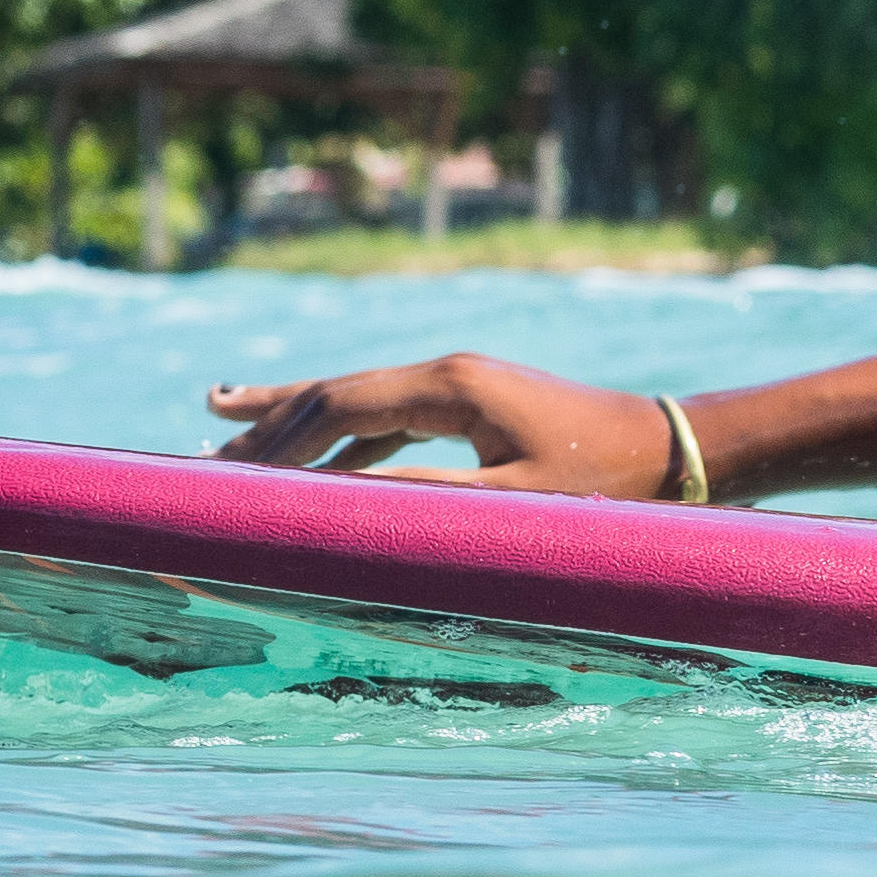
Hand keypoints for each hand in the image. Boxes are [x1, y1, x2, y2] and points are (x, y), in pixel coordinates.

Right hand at [205, 352, 679, 497]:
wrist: (673, 449)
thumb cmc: (607, 484)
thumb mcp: (513, 502)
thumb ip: (426, 500)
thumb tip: (341, 505)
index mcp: (451, 387)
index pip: (339, 408)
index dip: (279, 443)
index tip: (228, 479)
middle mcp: (447, 371)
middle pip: (335, 394)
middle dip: (269, 428)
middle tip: (203, 460)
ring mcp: (460, 381)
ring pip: (357, 400)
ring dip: (296, 423)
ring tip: (224, 430)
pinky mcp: (475, 400)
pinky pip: (391, 416)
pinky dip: (346, 435)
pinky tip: (315, 457)